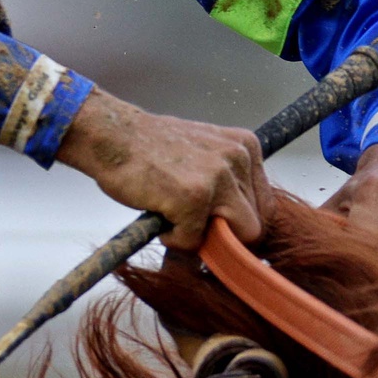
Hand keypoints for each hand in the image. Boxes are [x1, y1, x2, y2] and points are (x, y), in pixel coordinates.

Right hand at [54, 89, 266, 249]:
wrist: (113, 135)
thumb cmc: (151, 148)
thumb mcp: (205, 152)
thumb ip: (228, 181)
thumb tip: (241, 227)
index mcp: (246, 147)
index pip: (265, 207)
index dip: (240, 225)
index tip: (219, 229)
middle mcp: (237, 159)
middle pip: (254, 227)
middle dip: (226, 237)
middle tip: (194, 227)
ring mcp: (217, 177)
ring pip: (232, 238)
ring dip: (201, 238)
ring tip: (175, 217)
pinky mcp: (193, 198)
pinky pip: (193, 242)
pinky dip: (173, 238)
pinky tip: (158, 212)